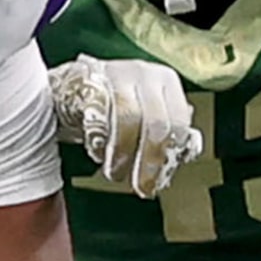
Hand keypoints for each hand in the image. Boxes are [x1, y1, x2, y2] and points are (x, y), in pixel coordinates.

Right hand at [49, 56, 204, 197]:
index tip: (159, 181)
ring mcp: (117, 73)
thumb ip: (168, 131)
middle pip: (156, 122)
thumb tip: (184, 155)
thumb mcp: (149, 112)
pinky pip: (97, 115)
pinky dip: (98, 142)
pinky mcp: (89, 80)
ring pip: (127, 118)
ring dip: (122, 154)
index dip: (169, 155)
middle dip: (149, 161)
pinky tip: (98, 154)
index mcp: (167, 81)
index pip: (179, 122)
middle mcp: (145, 73)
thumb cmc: (119, 105)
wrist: (76, 87)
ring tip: (116, 173)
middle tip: (141, 187)